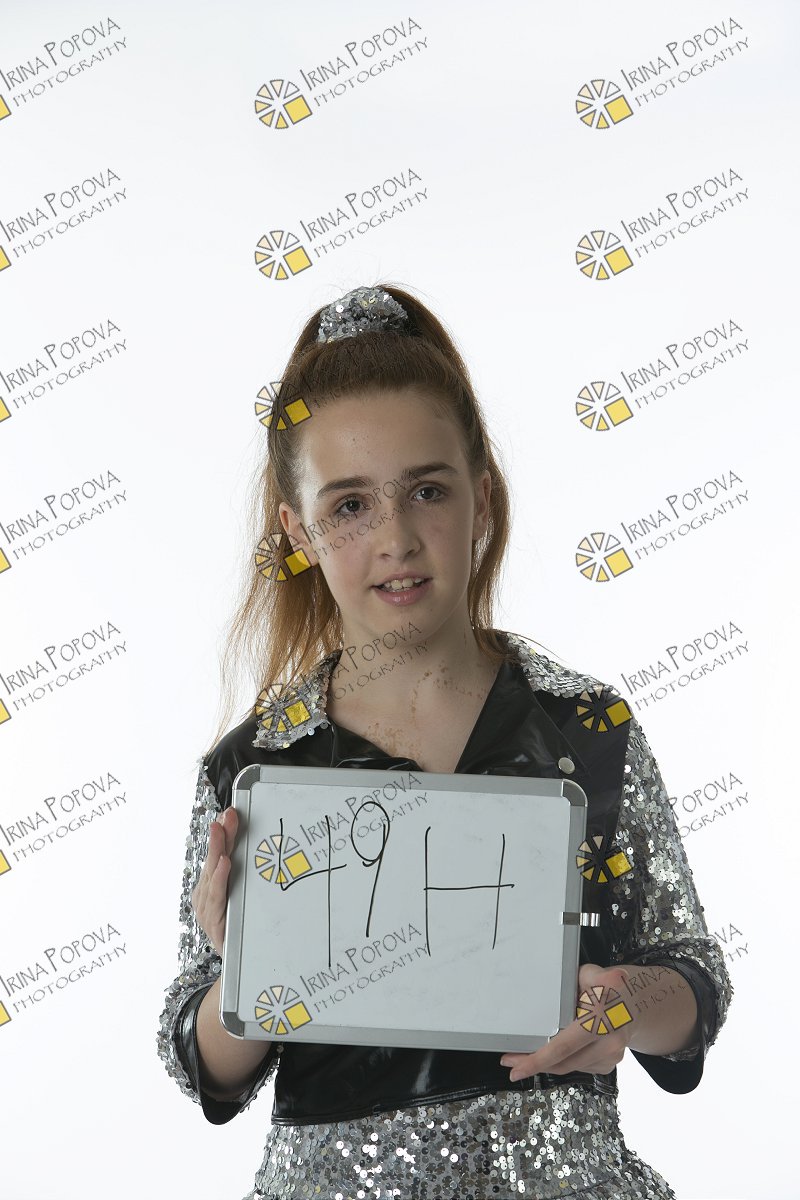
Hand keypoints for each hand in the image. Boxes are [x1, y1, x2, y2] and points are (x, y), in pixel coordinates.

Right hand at [191, 806, 238, 954]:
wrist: (238, 965)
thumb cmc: (240, 929)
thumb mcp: (244, 899)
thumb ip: (246, 877)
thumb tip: (261, 852)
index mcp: (213, 886)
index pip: (219, 854)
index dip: (223, 834)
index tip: (230, 813)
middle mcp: (206, 894)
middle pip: (214, 860)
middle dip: (221, 835)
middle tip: (227, 815)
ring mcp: (206, 907)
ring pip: (212, 874)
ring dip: (217, 850)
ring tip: (221, 831)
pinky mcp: (212, 921)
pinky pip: (216, 897)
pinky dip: (219, 878)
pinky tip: (224, 865)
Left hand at [499, 963, 635, 1082]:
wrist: (633, 1005)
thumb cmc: (605, 987)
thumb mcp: (595, 975)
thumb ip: (598, 976)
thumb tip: (616, 976)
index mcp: (602, 1020)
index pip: (564, 1046)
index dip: (537, 1060)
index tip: (517, 1068)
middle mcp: (609, 1042)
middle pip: (563, 1062)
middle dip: (534, 1064)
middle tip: (512, 1062)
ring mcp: (611, 1057)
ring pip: (570, 1067)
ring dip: (547, 1064)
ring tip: (528, 1054)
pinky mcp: (608, 1064)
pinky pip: (579, 1067)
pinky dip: (564, 1061)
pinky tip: (556, 1050)